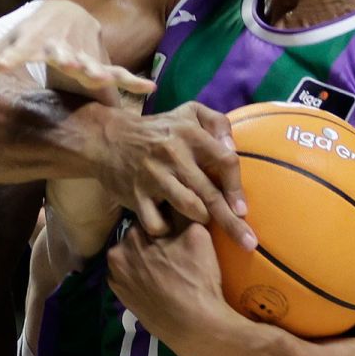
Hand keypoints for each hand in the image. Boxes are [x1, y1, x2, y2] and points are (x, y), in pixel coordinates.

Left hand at [0, 0, 153, 107]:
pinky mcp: (99, 61)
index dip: (6, 58)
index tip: (0, 65)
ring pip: (89, 63)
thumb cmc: (25, 37)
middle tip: (65, 66)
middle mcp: (56, 45)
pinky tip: (148, 89)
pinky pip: (116, 73)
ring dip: (95, 70)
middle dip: (63, 60)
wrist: (65, 12)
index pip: (14, 52)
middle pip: (59, 55)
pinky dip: (130, 82)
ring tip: (100, 78)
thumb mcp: (0, 52)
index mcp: (28, 43)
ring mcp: (80, 52)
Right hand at [94, 103, 251, 245]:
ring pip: (189, 208)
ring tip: (201, 221)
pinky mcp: (135, 195)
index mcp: (189, 133)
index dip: (236, 187)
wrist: (107, 138)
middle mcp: (173, 154)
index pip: (225, 160)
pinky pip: (158, 222)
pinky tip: (168, 225)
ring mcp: (153, 176)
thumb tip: (233, 149)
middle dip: (231, 222)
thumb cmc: (158, 130)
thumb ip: (217, 123)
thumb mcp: (188, 113)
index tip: (243, 209)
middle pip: (210, 194)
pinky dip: (166, 229)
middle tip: (248, 242)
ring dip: (200, 220)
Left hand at [107, 222, 245, 355]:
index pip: (148, 219)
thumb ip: (182, 213)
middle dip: (152, 241)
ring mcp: (116, 280)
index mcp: (129, 237)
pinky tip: (160, 283)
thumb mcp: (196, 235)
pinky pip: (131, 279)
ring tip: (169, 269)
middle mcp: (115, 257)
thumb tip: (179, 200)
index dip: (163, 222)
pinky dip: (141, 278)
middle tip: (174, 251)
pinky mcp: (122, 298)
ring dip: (145, 259)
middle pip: (137, 240)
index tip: (175, 230)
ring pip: (133, 259)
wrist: (194, 326)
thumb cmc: (196, 278)